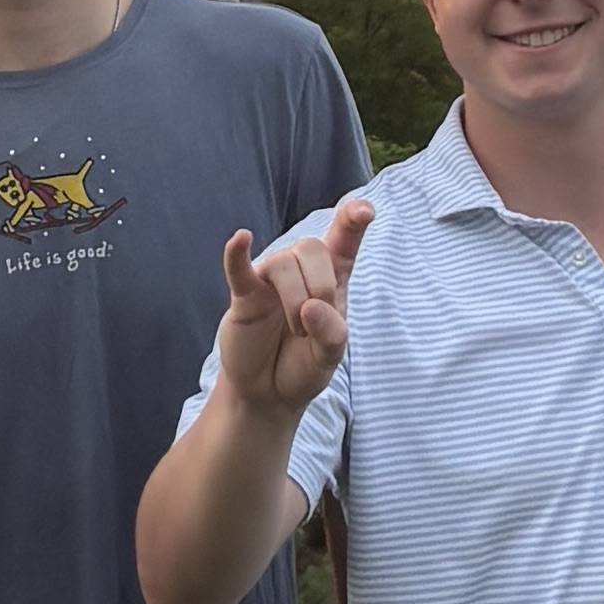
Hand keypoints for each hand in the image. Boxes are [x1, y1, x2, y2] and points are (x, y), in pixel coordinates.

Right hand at [219, 197, 370, 415]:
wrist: (267, 392)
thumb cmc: (302, 365)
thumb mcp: (329, 358)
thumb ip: (331, 334)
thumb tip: (311, 307)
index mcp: (332, 278)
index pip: (344, 239)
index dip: (353, 220)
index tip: (365, 210)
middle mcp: (301, 271)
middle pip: (312, 247)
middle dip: (320, 286)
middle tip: (314, 323)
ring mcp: (270, 280)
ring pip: (284, 263)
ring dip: (294, 299)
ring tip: (296, 330)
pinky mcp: (244, 293)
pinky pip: (239, 268)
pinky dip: (237, 253)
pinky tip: (241, 239)